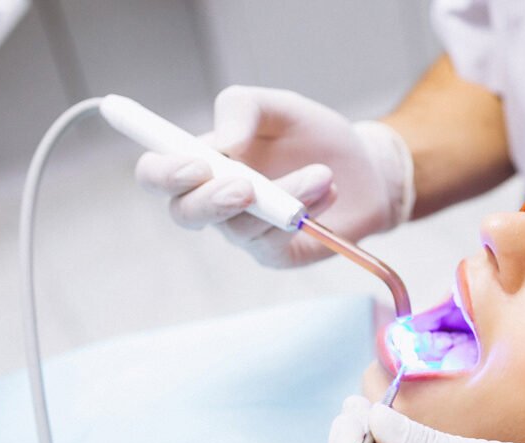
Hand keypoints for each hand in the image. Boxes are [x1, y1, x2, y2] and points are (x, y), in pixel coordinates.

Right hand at [135, 86, 412, 266]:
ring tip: (323, 174)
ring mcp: (244, 231)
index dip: (163, 173)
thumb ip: (241, 110)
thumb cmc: (314, 136)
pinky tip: (329, 191)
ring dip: (283, 196)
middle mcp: (214, 201)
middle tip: (246, 187)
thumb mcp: (279, 107)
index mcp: (204, 161)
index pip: (157, 174)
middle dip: (211, 202)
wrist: (367, 167)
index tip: (197, 165)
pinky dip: (302, 212)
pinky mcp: (275, 254)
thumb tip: (221, 145)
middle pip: (184, 214)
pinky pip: (273, 241)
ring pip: (241, 225)